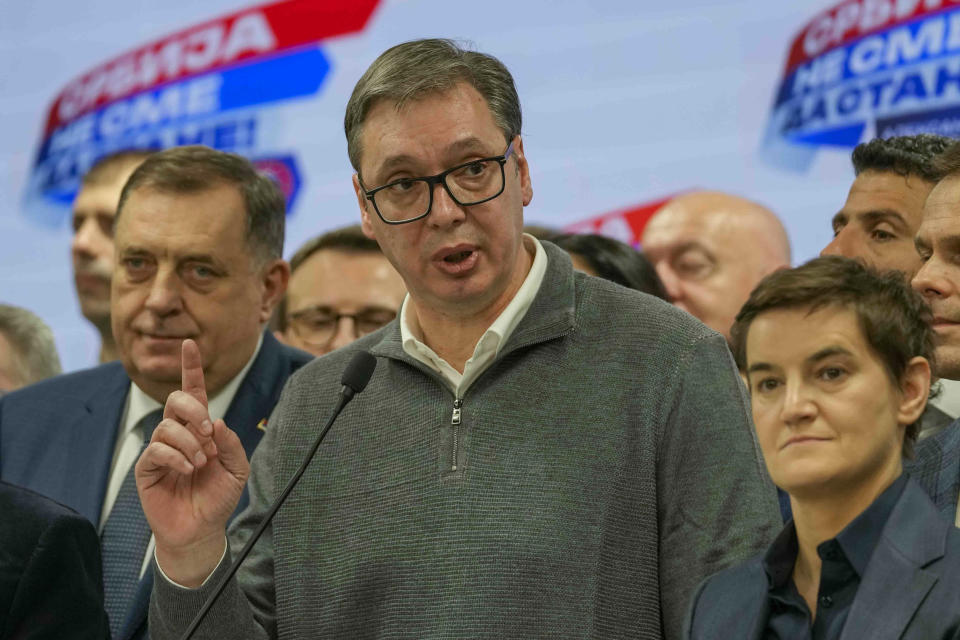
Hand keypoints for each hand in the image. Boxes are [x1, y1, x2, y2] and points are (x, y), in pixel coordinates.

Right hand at [135, 339, 249, 586]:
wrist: (201, 530)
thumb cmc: (218, 497)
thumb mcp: (237, 469)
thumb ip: (232, 443)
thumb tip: (215, 421)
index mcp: (201, 428)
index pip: (194, 391)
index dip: (191, 367)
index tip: (190, 343)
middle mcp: (179, 433)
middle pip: (176, 401)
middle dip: (192, 409)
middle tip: (207, 431)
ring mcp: (161, 449)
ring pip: (166, 426)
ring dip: (188, 441)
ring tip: (201, 462)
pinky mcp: (147, 468)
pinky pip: (156, 450)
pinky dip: (175, 457)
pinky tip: (188, 470)